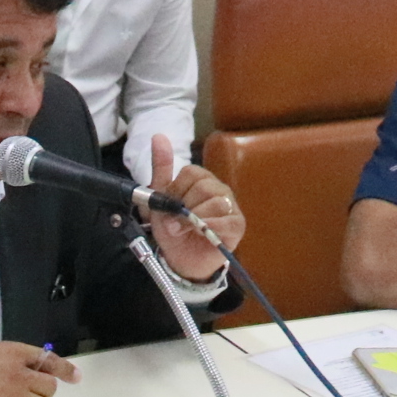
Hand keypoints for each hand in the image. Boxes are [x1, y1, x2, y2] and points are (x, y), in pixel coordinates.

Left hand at [142, 135, 243, 283]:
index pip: (191, 173)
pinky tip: (201, 234)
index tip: (168, 206)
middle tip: (175, 223)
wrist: (179, 259)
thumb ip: (161, 169)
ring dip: (194, 219)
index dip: (176, 190)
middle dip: (184, 208)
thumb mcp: (159, 201)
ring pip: (216, 202)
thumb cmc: (172, 229)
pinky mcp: (237, 225)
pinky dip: (210, 228)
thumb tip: (158, 136)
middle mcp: (218, 189)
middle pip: (203, 186)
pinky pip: (227, 220)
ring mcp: (230, 206)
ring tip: (185, 231)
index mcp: (201, 180)